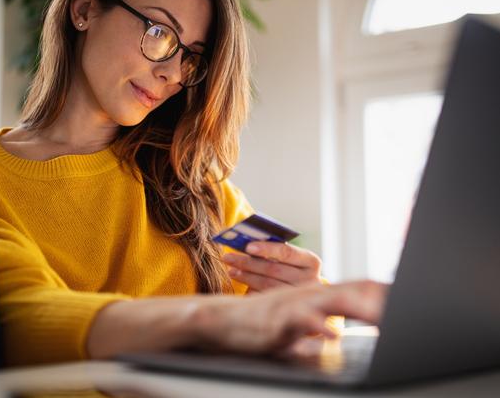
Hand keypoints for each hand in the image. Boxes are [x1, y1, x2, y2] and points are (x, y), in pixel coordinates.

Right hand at [194, 280, 387, 354]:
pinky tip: (333, 335)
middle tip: (406, 303)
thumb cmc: (257, 325)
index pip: (355, 291)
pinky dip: (318, 326)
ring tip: (381, 314)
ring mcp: (294, 303)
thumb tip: (328, 339)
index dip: (379, 295)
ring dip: (357, 307)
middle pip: (351, 290)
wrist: (222, 320)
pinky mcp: (279, 317)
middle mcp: (308, 293)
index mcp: (315, 296)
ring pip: (331, 300)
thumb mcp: (292, 328)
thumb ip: (312, 330)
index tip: (406, 302)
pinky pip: (302, 319)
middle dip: (378, 298)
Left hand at [222, 241, 321, 290]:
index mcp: (312, 262)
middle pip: (273, 269)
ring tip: (231, 269)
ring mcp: (299, 298)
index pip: (287, 252)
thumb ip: (273, 248)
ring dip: (246, 276)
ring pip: (267, 285)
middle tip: (228, 257)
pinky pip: (264, 298)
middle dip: (248, 262)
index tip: (247, 246)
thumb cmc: (290, 266)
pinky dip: (249, 289)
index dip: (266, 248)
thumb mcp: (289, 256)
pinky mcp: (288, 310)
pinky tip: (239, 281)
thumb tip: (245, 240)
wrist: (302, 291)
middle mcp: (310, 281)